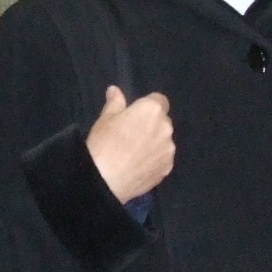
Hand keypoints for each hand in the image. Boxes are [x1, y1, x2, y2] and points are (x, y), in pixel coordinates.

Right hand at [86, 84, 174, 202]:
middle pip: (163, 121)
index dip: (148, 106)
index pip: (159, 100)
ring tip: (134, 154)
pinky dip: (154, 160)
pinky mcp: (167, 168)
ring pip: (164, 141)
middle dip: (152, 125)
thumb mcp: (105, 119)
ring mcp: (168, 150)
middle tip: (132, 136)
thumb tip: (115, 90)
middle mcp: (166, 127)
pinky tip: (138, 167)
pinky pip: (162, 159)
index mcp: (152, 110)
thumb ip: (115, 103)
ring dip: (154, 143)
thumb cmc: (103, 144)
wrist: (105, 180)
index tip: (135, 116)